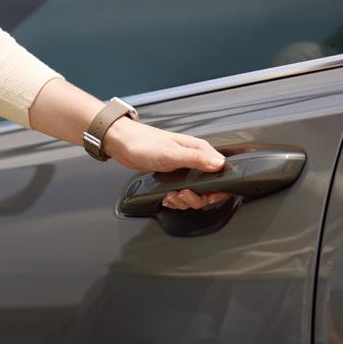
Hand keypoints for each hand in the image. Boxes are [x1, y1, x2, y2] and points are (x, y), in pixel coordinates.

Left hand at [27, 79, 229, 209]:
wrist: (122, 144)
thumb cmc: (144, 143)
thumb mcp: (172, 153)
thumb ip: (197, 159)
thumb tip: (219, 164)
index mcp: (199, 150)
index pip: (220, 172)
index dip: (216, 189)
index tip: (206, 196)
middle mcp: (194, 159)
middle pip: (207, 188)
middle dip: (195, 198)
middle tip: (181, 196)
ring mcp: (183, 168)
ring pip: (194, 193)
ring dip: (183, 200)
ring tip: (172, 196)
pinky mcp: (173, 176)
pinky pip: (181, 193)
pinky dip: (175, 199)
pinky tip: (167, 197)